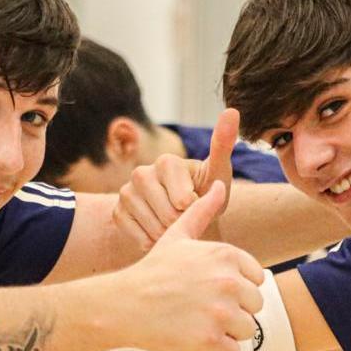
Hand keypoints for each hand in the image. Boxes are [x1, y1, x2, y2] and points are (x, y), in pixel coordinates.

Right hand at [114, 109, 238, 248]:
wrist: (187, 215)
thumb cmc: (207, 192)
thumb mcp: (219, 173)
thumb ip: (223, 144)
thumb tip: (232, 110)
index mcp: (166, 161)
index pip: (183, 200)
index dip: (196, 210)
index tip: (198, 202)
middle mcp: (141, 172)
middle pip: (166, 215)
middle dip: (183, 224)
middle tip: (188, 218)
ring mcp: (126, 192)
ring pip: (151, 227)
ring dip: (169, 234)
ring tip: (176, 225)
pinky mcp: (117, 211)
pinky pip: (136, 236)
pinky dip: (152, 240)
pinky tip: (160, 232)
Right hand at [114, 181, 265, 350]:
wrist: (124, 305)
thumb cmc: (153, 271)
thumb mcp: (177, 236)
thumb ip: (202, 211)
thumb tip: (218, 185)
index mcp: (226, 255)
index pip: (257, 280)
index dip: (235, 287)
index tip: (209, 289)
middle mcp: (228, 281)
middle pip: (254, 306)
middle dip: (232, 311)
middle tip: (201, 308)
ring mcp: (221, 312)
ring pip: (247, 330)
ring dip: (226, 331)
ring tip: (197, 322)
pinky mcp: (211, 340)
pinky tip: (194, 337)